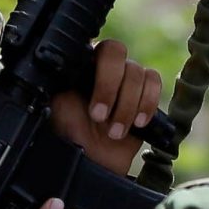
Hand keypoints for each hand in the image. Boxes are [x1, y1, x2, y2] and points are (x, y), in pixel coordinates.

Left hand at [49, 39, 165, 176]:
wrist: (91, 162)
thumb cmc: (69, 135)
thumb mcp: (54, 106)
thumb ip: (56, 82)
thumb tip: (54, 65)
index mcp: (80, 66)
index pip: (92, 46)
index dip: (99, 72)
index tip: (93, 107)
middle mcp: (104, 68)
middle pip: (116, 51)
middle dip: (109, 87)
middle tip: (99, 117)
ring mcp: (126, 80)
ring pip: (137, 72)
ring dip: (126, 105)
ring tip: (114, 132)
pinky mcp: (145, 96)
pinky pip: (154, 82)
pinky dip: (147, 103)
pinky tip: (138, 122)